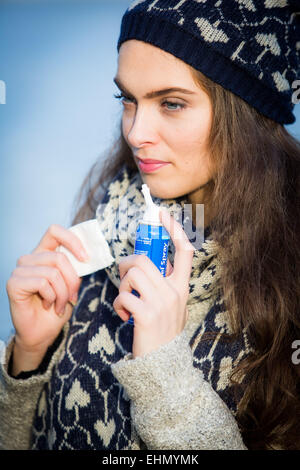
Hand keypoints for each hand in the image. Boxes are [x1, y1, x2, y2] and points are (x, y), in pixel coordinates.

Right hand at [6, 224, 87, 358]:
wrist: (41, 333)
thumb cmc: (56, 308)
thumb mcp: (71, 284)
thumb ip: (75, 267)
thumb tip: (87, 255)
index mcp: (43, 253)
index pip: (55, 231)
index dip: (72, 240)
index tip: (86, 258)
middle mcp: (30, 258)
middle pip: (59, 257)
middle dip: (72, 280)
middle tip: (72, 297)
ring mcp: (20, 270)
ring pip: (53, 272)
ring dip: (62, 293)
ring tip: (59, 304)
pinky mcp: (14, 283)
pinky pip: (42, 282)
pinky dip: (51, 297)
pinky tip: (48, 305)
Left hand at [113, 208, 194, 357]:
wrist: (163, 364)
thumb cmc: (163, 331)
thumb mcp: (174, 306)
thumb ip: (168, 285)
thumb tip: (156, 264)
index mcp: (181, 287)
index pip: (185, 251)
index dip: (175, 229)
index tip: (163, 214)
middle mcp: (174, 292)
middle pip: (145, 260)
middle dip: (127, 264)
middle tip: (123, 275)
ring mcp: (161, 303)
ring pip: (133, 274)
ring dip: (122, 285)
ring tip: (124, 299)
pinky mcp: (145, 314)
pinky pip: (123, 296)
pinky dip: (118, 304)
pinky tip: (123, 315)